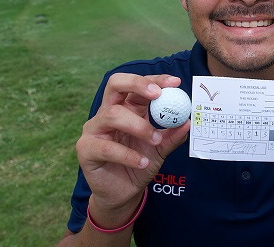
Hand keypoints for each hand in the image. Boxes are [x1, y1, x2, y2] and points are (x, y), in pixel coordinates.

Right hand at [75, 74, 190, 214]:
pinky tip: (142, 163)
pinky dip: (128, 155)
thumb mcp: (161, 149)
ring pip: (112, 114)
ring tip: (156, 140)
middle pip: (115, 84)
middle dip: (137, 84)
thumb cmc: (140, 164)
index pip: (137, 85)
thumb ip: (172, 136)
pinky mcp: (86, 149)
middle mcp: (108, 113)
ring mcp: (94, 129)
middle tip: (157, 94)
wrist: (124, 193)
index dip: (155, 80)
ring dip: (139, 126)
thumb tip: (187, 122)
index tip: (175, 83)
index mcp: (127, 107)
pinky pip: (106, 147)